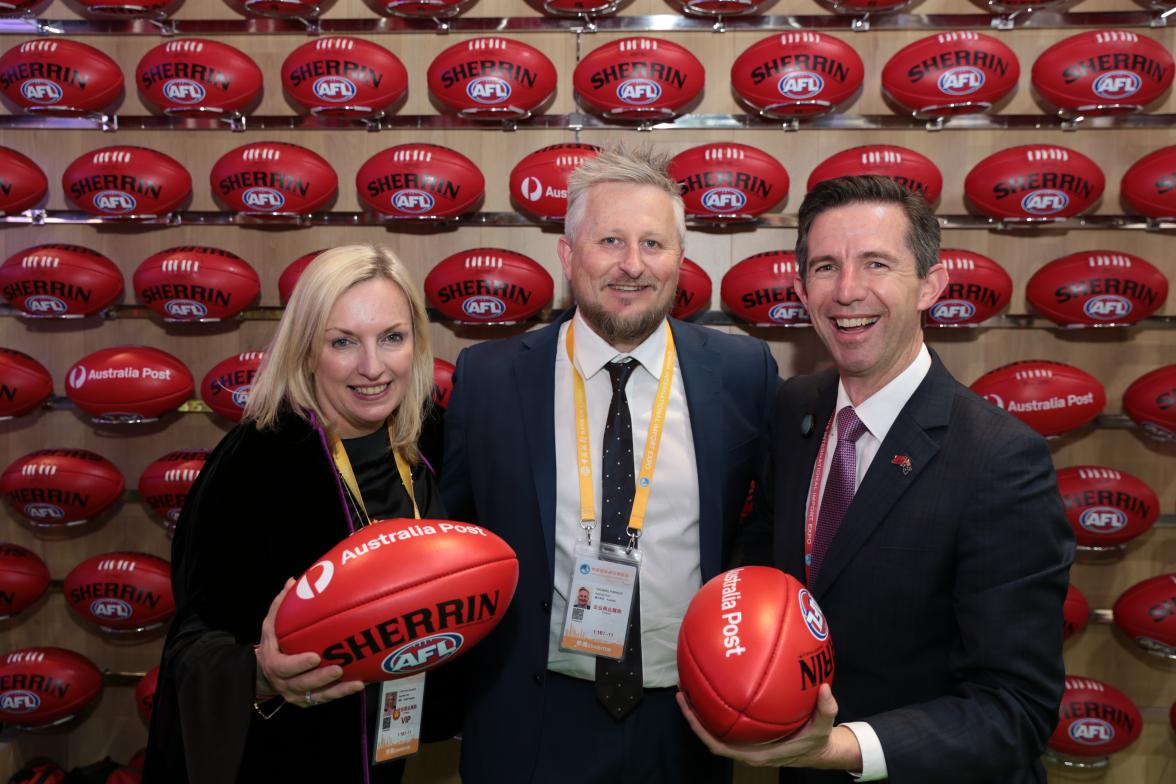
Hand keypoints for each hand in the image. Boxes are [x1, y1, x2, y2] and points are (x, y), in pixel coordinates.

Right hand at [255, 578, 363, 707]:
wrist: (265, 672)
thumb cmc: (273, 644)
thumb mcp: (271, 624)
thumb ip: (281, 605)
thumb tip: (292, 582)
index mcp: (274, 664)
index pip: (284, 667)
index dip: (299, 664)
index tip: (315, 656)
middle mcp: (285, 683)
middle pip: (303, 684)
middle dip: (321, 678)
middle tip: (339, 668)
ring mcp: (297, 694)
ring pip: (318, 696)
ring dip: (338, 690)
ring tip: (357, 682)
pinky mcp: (309, 700)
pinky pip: (327, 698)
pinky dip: (343, 692)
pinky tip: (360, 683)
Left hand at [676, 684, 857, 769]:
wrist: (819, 750)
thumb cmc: (816, 740)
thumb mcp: (824, 727)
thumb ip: (825, 709)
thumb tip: (825, 688)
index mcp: (756, 753)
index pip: (718, 746)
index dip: (699, 730)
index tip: (688, 709)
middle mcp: (746, 749)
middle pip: (709, 734)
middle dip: (692, 715)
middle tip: (681, 689)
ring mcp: (746, 742)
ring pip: (715, 728)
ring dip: (701, 709)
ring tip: (689, 684)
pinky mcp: (750, 734)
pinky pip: (727, 721)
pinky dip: (718, 705)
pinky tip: (716, 683)